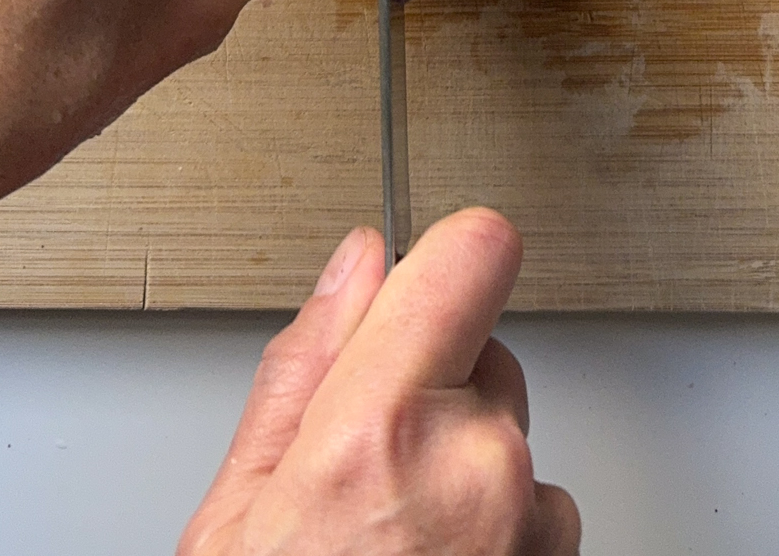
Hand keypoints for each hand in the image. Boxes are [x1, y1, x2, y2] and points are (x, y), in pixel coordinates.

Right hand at [180, 208, 580, 555]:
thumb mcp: (237, 510)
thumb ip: (306, 366)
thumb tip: (356, 265)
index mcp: (381, 429)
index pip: (475, 251)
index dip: (448, 258)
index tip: (428, 280)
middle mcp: (476, 465)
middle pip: (487, 351)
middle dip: (435, 391)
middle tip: (366, 478)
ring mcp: (529, 527)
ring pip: (514, 440)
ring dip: (469, 472)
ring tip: (392, 548)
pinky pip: (540, 513)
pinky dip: (499, 534)